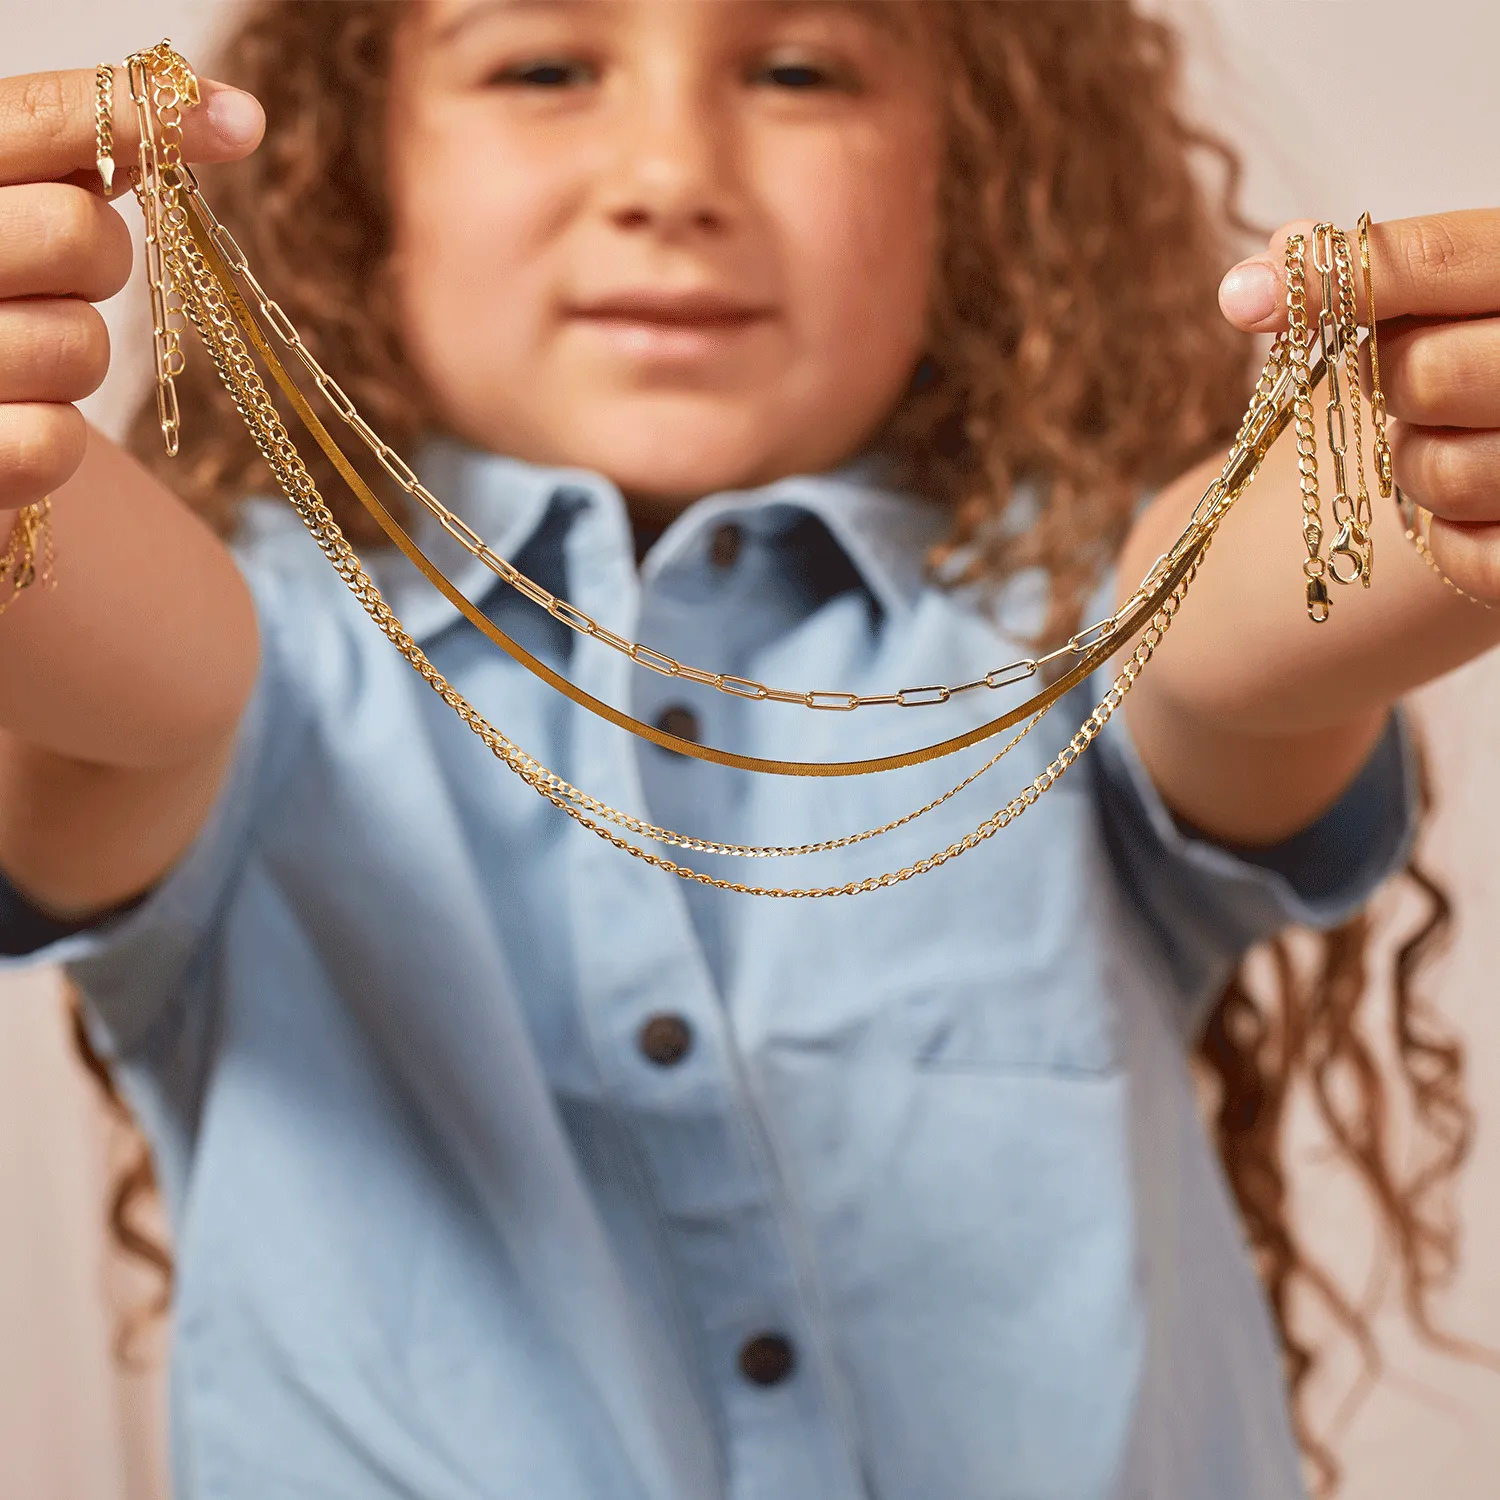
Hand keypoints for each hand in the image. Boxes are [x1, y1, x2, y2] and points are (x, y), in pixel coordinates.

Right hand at [0, 66, 262, 509]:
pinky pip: (57, 442)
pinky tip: (9, 419)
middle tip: (59, 277)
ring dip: (74, 359)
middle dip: (97, 263)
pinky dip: (52, 438)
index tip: (240, 123)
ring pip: (81, 346)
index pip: (36, 121)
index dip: (141, 118)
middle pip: (78, 235)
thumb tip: (236, 116)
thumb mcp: (8, 209)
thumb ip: (78, 154)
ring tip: (16, 355)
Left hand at [1218, 209, 1499, 599]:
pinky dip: (1443, 536)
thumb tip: (1275, 256)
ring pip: (1440, 471)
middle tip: (1404, 386)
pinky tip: (1460, 504)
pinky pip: (1464, 554)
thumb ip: (1378, 272)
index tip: (1244, 299)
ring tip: (1442, 441)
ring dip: (1411, 465)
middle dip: (1390, 387)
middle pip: (1428, 376)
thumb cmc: (1479, 351)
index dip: (1334, 279)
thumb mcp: (1446, 298)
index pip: (1439, 256)